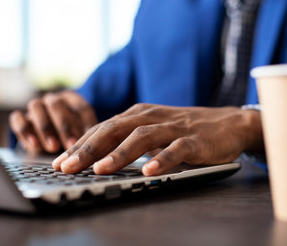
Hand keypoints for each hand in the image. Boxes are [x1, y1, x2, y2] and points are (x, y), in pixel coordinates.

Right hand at [9, 91, 97, 153]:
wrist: (49, 138)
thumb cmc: (72, 135)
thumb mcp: (82, 134)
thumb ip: (87, 137)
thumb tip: (95, 149)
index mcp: (72, 99)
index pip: (80, 107)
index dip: (83, 123)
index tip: (86, 140)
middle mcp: (52, 99)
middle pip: (56, 105)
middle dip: (64, 126)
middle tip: (70, 145)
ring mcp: (36, 106)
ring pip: (35, 107)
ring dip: (45, 127)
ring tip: (53, 147)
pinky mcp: (20, 118)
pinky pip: (18, 118)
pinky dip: (25, 130)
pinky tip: (35, 145)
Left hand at [52, 103, 263, 175]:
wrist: (228, 122)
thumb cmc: (184, 129)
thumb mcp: (152, 130)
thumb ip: (127, 138)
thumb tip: (94, 156)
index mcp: (138, 115)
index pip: (102, 128)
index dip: (79, 145)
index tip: (58, 162)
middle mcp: (152, 117)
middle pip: (115, 130)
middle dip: (88, 148)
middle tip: (66, 167)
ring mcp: (174, 127)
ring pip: (142, 138)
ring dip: (119, 154)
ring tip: (99, 169)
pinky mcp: (195, 140)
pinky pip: (177, 149)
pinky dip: (162, 159)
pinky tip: (149, 171)